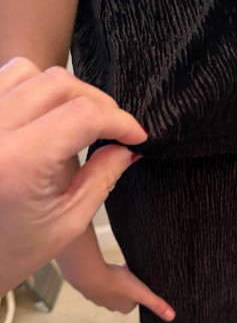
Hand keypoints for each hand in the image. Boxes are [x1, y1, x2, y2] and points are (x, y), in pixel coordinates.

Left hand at [0, 57, 147, 294]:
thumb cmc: (11, 251)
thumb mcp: (68, 221)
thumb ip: (103, 176)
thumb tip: (127, 147)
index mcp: (18, 163)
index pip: (83, 116)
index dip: (120, 121)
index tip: (137, 135)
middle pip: (60, 84)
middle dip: (99, 103)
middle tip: (115, 128)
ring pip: (29, 71)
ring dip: (66, 91)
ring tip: (80, 118)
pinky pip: (6, 78)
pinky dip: (34, 86)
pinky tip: (47, 112)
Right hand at [68, 262, 175, 321]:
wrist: (91, 275)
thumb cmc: (118, 284)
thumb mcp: (142, 293)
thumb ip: (156, 303)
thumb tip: (171, 316)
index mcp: (125, 308)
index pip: (137, 299)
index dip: (141, 287)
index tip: (142, 278)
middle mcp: (111, 305)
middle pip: (126, 292)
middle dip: (130, 281)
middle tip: (133, 270)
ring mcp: (99, 296)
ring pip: (114, 285)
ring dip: (119, 276)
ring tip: (122, 266)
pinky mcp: (90, 286)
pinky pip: (103, 278)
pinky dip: (107, 273)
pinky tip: (109, 265)